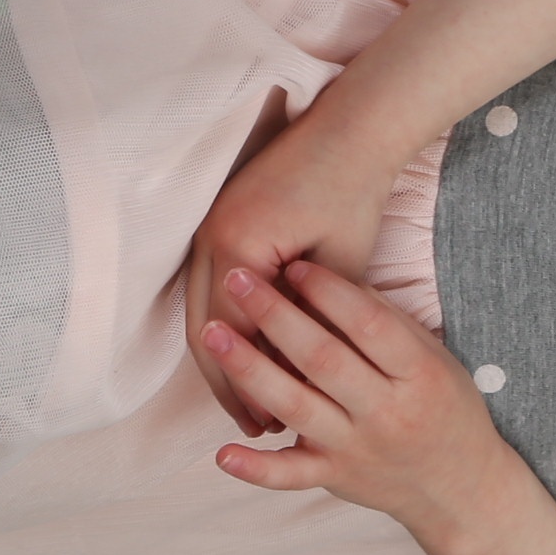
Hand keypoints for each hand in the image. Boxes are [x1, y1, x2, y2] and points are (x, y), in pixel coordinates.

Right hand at [183, 97, 404, 434]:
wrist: (351, 129)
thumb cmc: (353, 194)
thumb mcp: (338, 268)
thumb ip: (311, 321)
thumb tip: (294, 380)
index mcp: (236, 246)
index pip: (229, 336)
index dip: (246, 386)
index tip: (267, 425)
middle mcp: (210, 237)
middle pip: (203, 329)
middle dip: (226, 381)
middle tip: (253, 425)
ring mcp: (209, 227)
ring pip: (202, 310)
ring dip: (224, 354)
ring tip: (251, 398)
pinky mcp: (222, 221)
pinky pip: (213, 286)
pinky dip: (227, 323)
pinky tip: (251, 350)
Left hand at [201, 256, 515, 540]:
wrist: (461, 488)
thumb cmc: (447, 410)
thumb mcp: (435, 359)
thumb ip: (388, 323)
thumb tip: (336, 279)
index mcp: (418, 375)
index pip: (367, 324)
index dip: (328, 291)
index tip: (294, 265)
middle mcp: (386, 413)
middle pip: (322, 358)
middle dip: (274, 315)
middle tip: (237, 278)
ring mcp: (357, 448)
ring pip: (295, 406)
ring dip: (249, 369)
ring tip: (212, 333)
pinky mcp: (335, 478)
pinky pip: (290, 476)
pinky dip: (256, 469)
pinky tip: (221, 454)